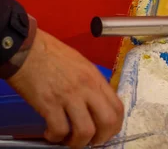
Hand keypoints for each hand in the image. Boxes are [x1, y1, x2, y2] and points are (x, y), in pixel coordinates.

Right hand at [7, 29, 123, 148]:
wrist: (27, 49)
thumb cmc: (52, 55)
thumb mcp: (82, 65)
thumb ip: (91, 84)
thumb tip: (96, 104)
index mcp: (96, 79)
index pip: (118, 107)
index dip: (115, 126)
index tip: (106, 132)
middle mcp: (86, 88)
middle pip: (108, 121)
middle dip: (101, 138)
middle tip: (90, 141)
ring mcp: (69, 96)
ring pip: (85, 130)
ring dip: (77, 142)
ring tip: (68, 139)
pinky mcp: (49, 103)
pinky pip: (59, 129)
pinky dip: (55, 137)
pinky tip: (50, 133)